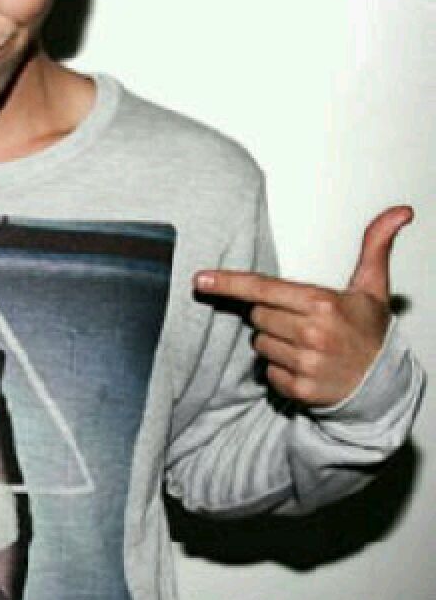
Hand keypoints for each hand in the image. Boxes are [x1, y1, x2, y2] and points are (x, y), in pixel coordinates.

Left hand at [193, 206, 412, 406]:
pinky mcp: (299, 389)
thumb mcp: (373, 287)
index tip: (200, 279)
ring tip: (306, 345)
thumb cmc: (369, 331)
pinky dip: (279, 369)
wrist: (384, 384)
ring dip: (275, 342)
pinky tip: (304, 365)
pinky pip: (267, 372)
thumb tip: (400, 211)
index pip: (263, 289)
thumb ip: (376, 246)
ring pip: (259, 343)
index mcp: (323, 304)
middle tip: (302, 321)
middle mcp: (312, 334)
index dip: (229, 283)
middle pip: (257, 316)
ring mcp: (305, 363)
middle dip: (272, 315)